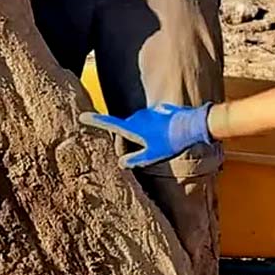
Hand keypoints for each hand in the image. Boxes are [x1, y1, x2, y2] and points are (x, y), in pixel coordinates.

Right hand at [79, 103, 212, 168]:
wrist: (191, 126)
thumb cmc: (170, 143)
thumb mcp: (152, 156)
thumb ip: (135, 160)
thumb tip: (121, 163)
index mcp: (132, 128)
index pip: (109, 123)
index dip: (94, 120)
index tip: (82, 116)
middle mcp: (137, 117)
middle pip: (126, 126)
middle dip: (129, 135)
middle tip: (140, 147)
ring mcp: (148, 112)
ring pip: (140, 123)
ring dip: (144, 132)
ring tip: (159, 142)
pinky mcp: (159, 110)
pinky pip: (152, 121)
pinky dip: (155, 128)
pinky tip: (166, 135)